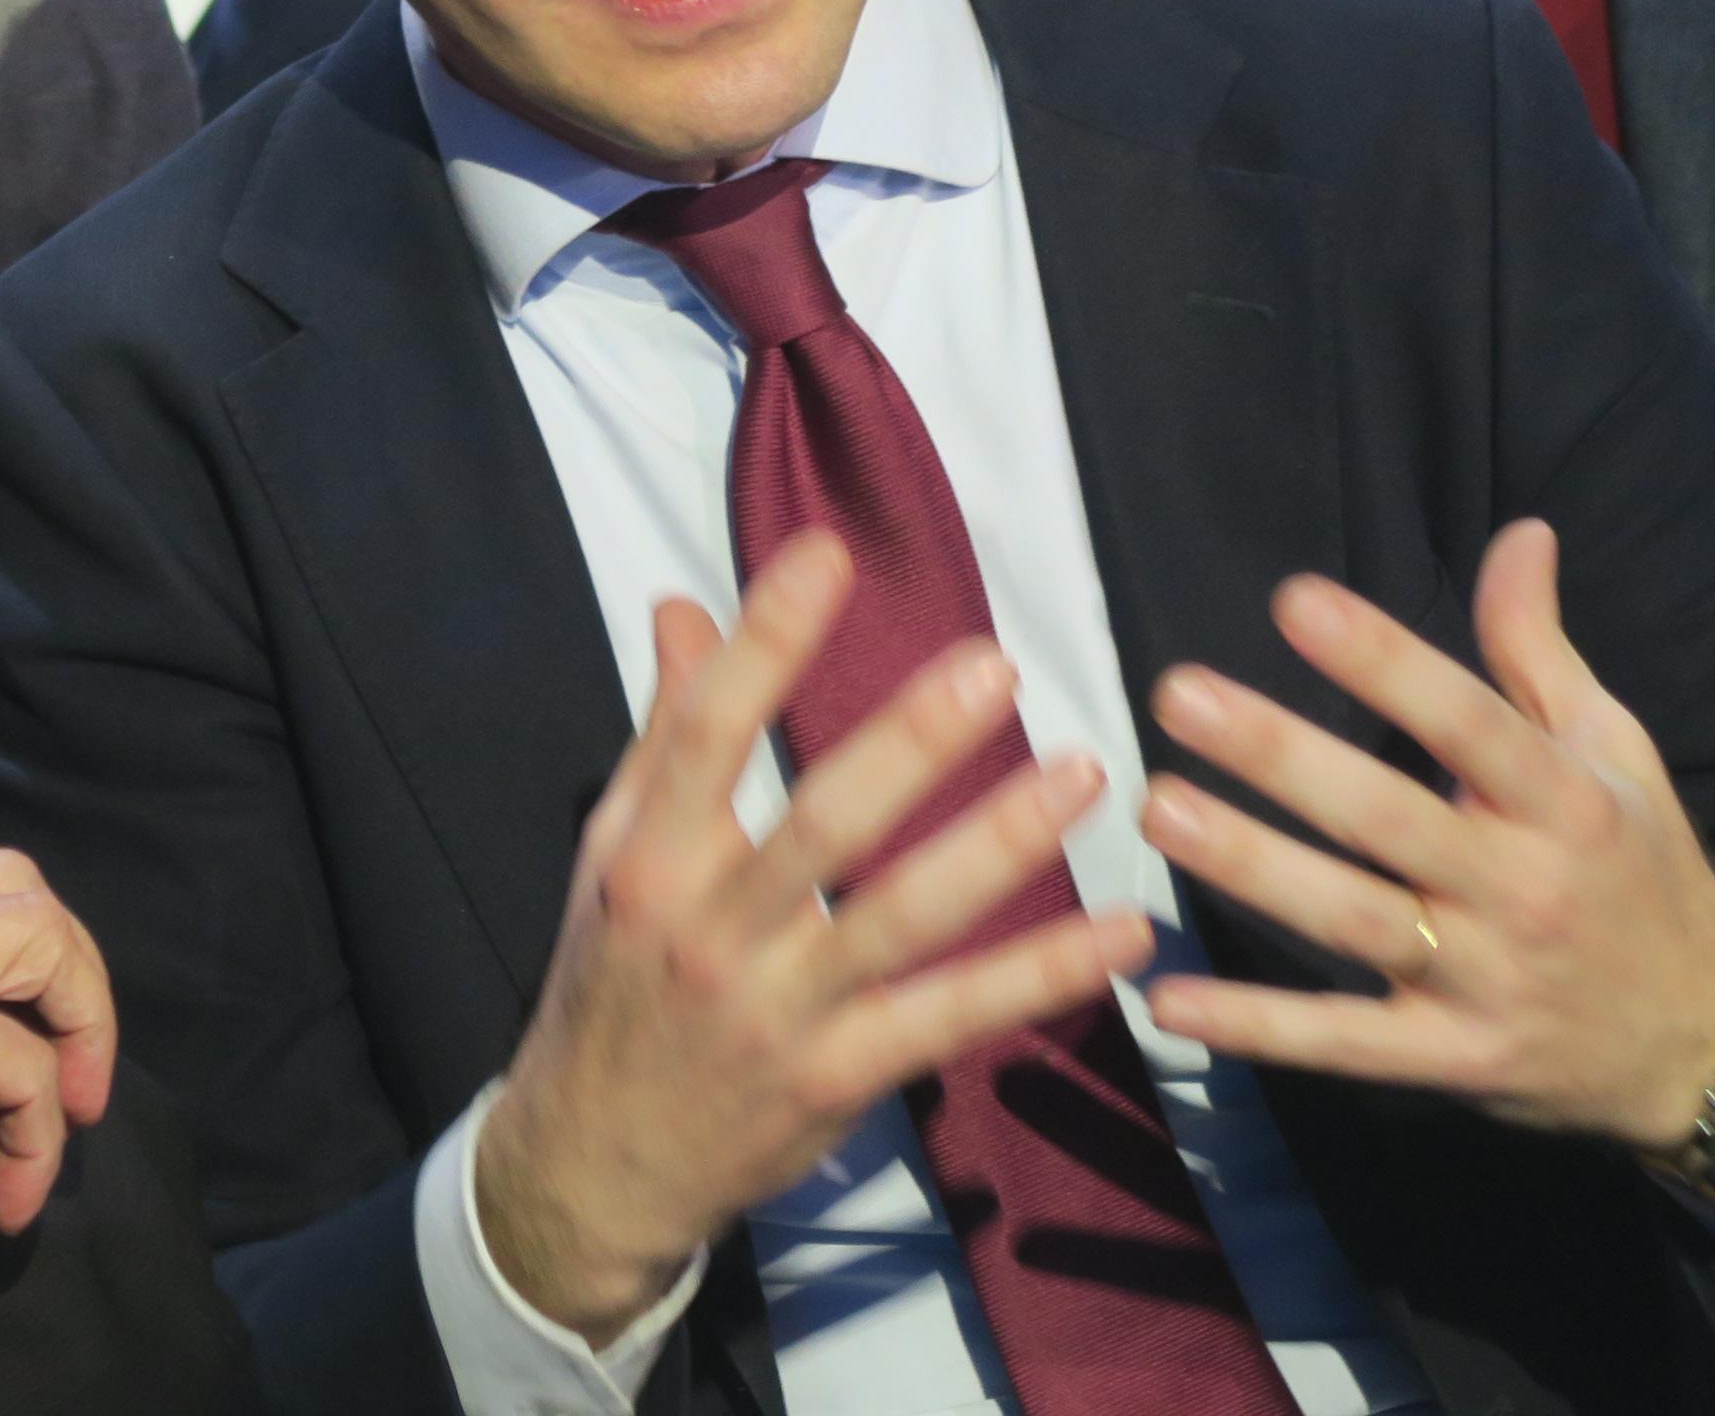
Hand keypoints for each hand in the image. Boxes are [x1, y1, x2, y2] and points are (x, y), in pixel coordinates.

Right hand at [0, 847, 113, 1369]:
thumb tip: (10, 1129)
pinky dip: (38, 1136)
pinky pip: (27, 1065)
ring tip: (56, 1136)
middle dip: (72, 978)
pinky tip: (5, 1202)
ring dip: (80, 1033)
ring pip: (38, 931)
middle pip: (15, 884)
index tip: (24, 1079)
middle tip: (76, 1083)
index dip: (16, 981)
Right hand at [468, 534, 1151, 1342]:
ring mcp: (778, 1008)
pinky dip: (1039, 976)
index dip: (765, 641)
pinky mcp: (838, 1078)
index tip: (826, 554)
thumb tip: (679, 606)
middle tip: (995, 668)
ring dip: (1000, 845)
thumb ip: (663, 729)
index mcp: (648, 854)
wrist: (593, 1161)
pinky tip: (1121, 935)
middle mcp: (711, 926)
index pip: (706, 730)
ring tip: (1084, 775)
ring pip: (902, 918)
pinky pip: (951, 1017)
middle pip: (822, 822)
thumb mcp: (615, 853)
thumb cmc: (615, 983)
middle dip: (909, 742)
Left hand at [1140, 521, 1714, 1153]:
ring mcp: (1486, 981)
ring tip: (1161, 811)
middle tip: (1178, 696)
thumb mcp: (1616, 756)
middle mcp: (1524, 890)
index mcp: (1567, 805)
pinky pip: (1344, 1043)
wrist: (1714, 1051)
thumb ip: (1541, 652)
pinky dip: (1259, 1028)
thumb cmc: (1642, 875)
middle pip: (1390, 817)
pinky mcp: (1452, 1058)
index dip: (1387, 663)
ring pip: (1355, 921)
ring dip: (1255, 870)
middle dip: (1283, 757)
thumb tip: (1520, 532)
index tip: (1295, 601)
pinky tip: (1166, 997)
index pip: (1471, 723)